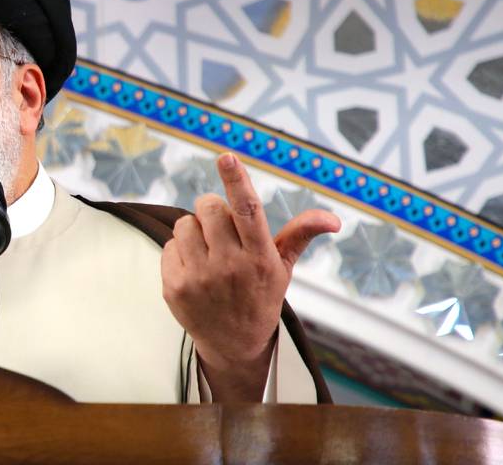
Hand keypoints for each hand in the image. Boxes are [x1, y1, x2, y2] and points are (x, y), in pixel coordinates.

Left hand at [160, 153, 340, 400]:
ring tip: (209, 252)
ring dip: (194, 231)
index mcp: (260, 258)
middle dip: (212, 210)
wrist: (234, 346)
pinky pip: (170, 245)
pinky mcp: (174, 287)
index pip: (247, 210)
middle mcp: (229, 267)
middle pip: (208, 207)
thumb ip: (300, 235)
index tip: (227, 156)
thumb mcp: (283, 267)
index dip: (237, 180)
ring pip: (184, 223)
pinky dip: (180, 251)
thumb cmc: (260, 296)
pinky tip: (195, 270)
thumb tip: (332, 219)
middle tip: (222, 231)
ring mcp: (199, 279)